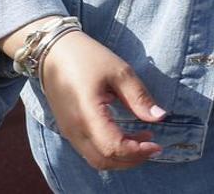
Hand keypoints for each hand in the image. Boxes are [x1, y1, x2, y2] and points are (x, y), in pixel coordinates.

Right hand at [39, 31, 165, 170]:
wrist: (53, 53)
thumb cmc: (87, 58)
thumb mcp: (119, 71)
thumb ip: (138, 97)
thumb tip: (160, 117)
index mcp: (87, 114)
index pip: (113, 147)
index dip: (137, 151)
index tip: (157, 144)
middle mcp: (74, 129)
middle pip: (104, 161)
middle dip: (131, 159)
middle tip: (152, 145)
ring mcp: (68, 132)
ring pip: (96, 159)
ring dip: (121, 157)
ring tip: (142, 139)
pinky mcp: (68, 130)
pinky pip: (89, 150)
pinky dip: (109, 151)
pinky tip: (125, 135)